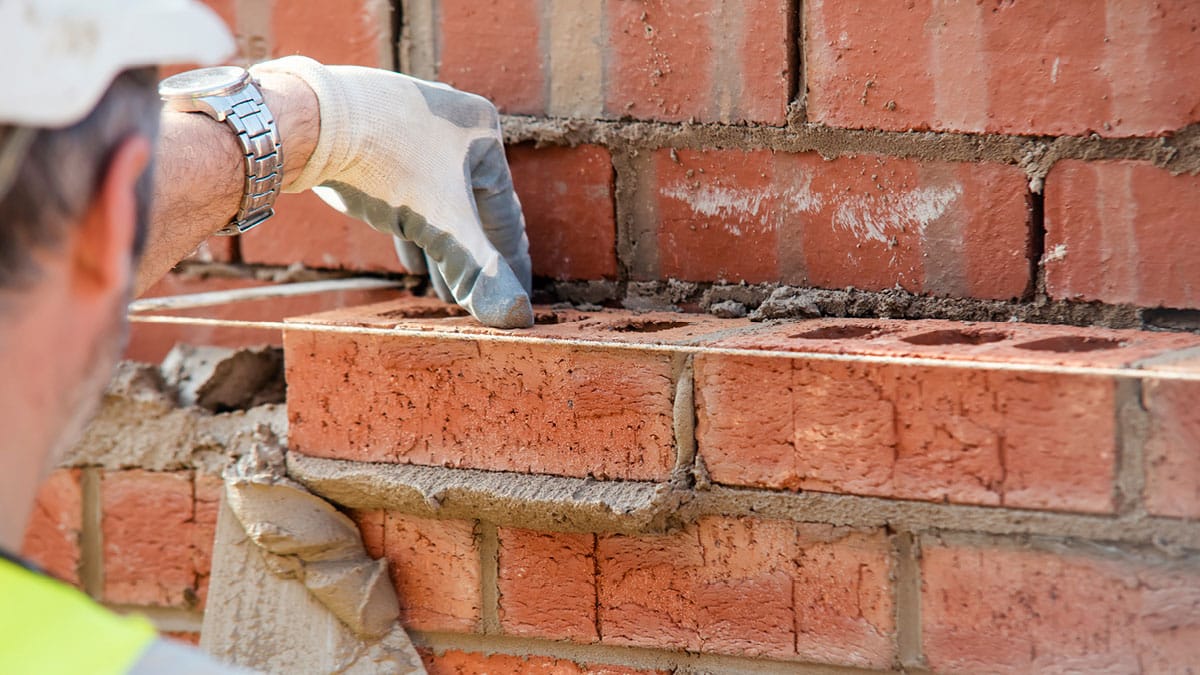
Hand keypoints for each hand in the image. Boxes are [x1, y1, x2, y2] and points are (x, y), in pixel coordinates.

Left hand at [250, 56, 532, 327]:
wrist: (308, 123)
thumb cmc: (385, 165)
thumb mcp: (444, 227)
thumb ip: (482, 274)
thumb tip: (519, 319)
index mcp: (484, 133)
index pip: (506, 216)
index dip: (510, 266)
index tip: (516, 301)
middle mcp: (453, 122)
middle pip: (471, 210)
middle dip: (470, 261)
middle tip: (475, 304)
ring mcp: (411, 126)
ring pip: (436, 204)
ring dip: (440, 251)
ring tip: (443, 292)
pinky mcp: (374, 136)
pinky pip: (405, 194)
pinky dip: (411, 230)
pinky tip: (409, 263)